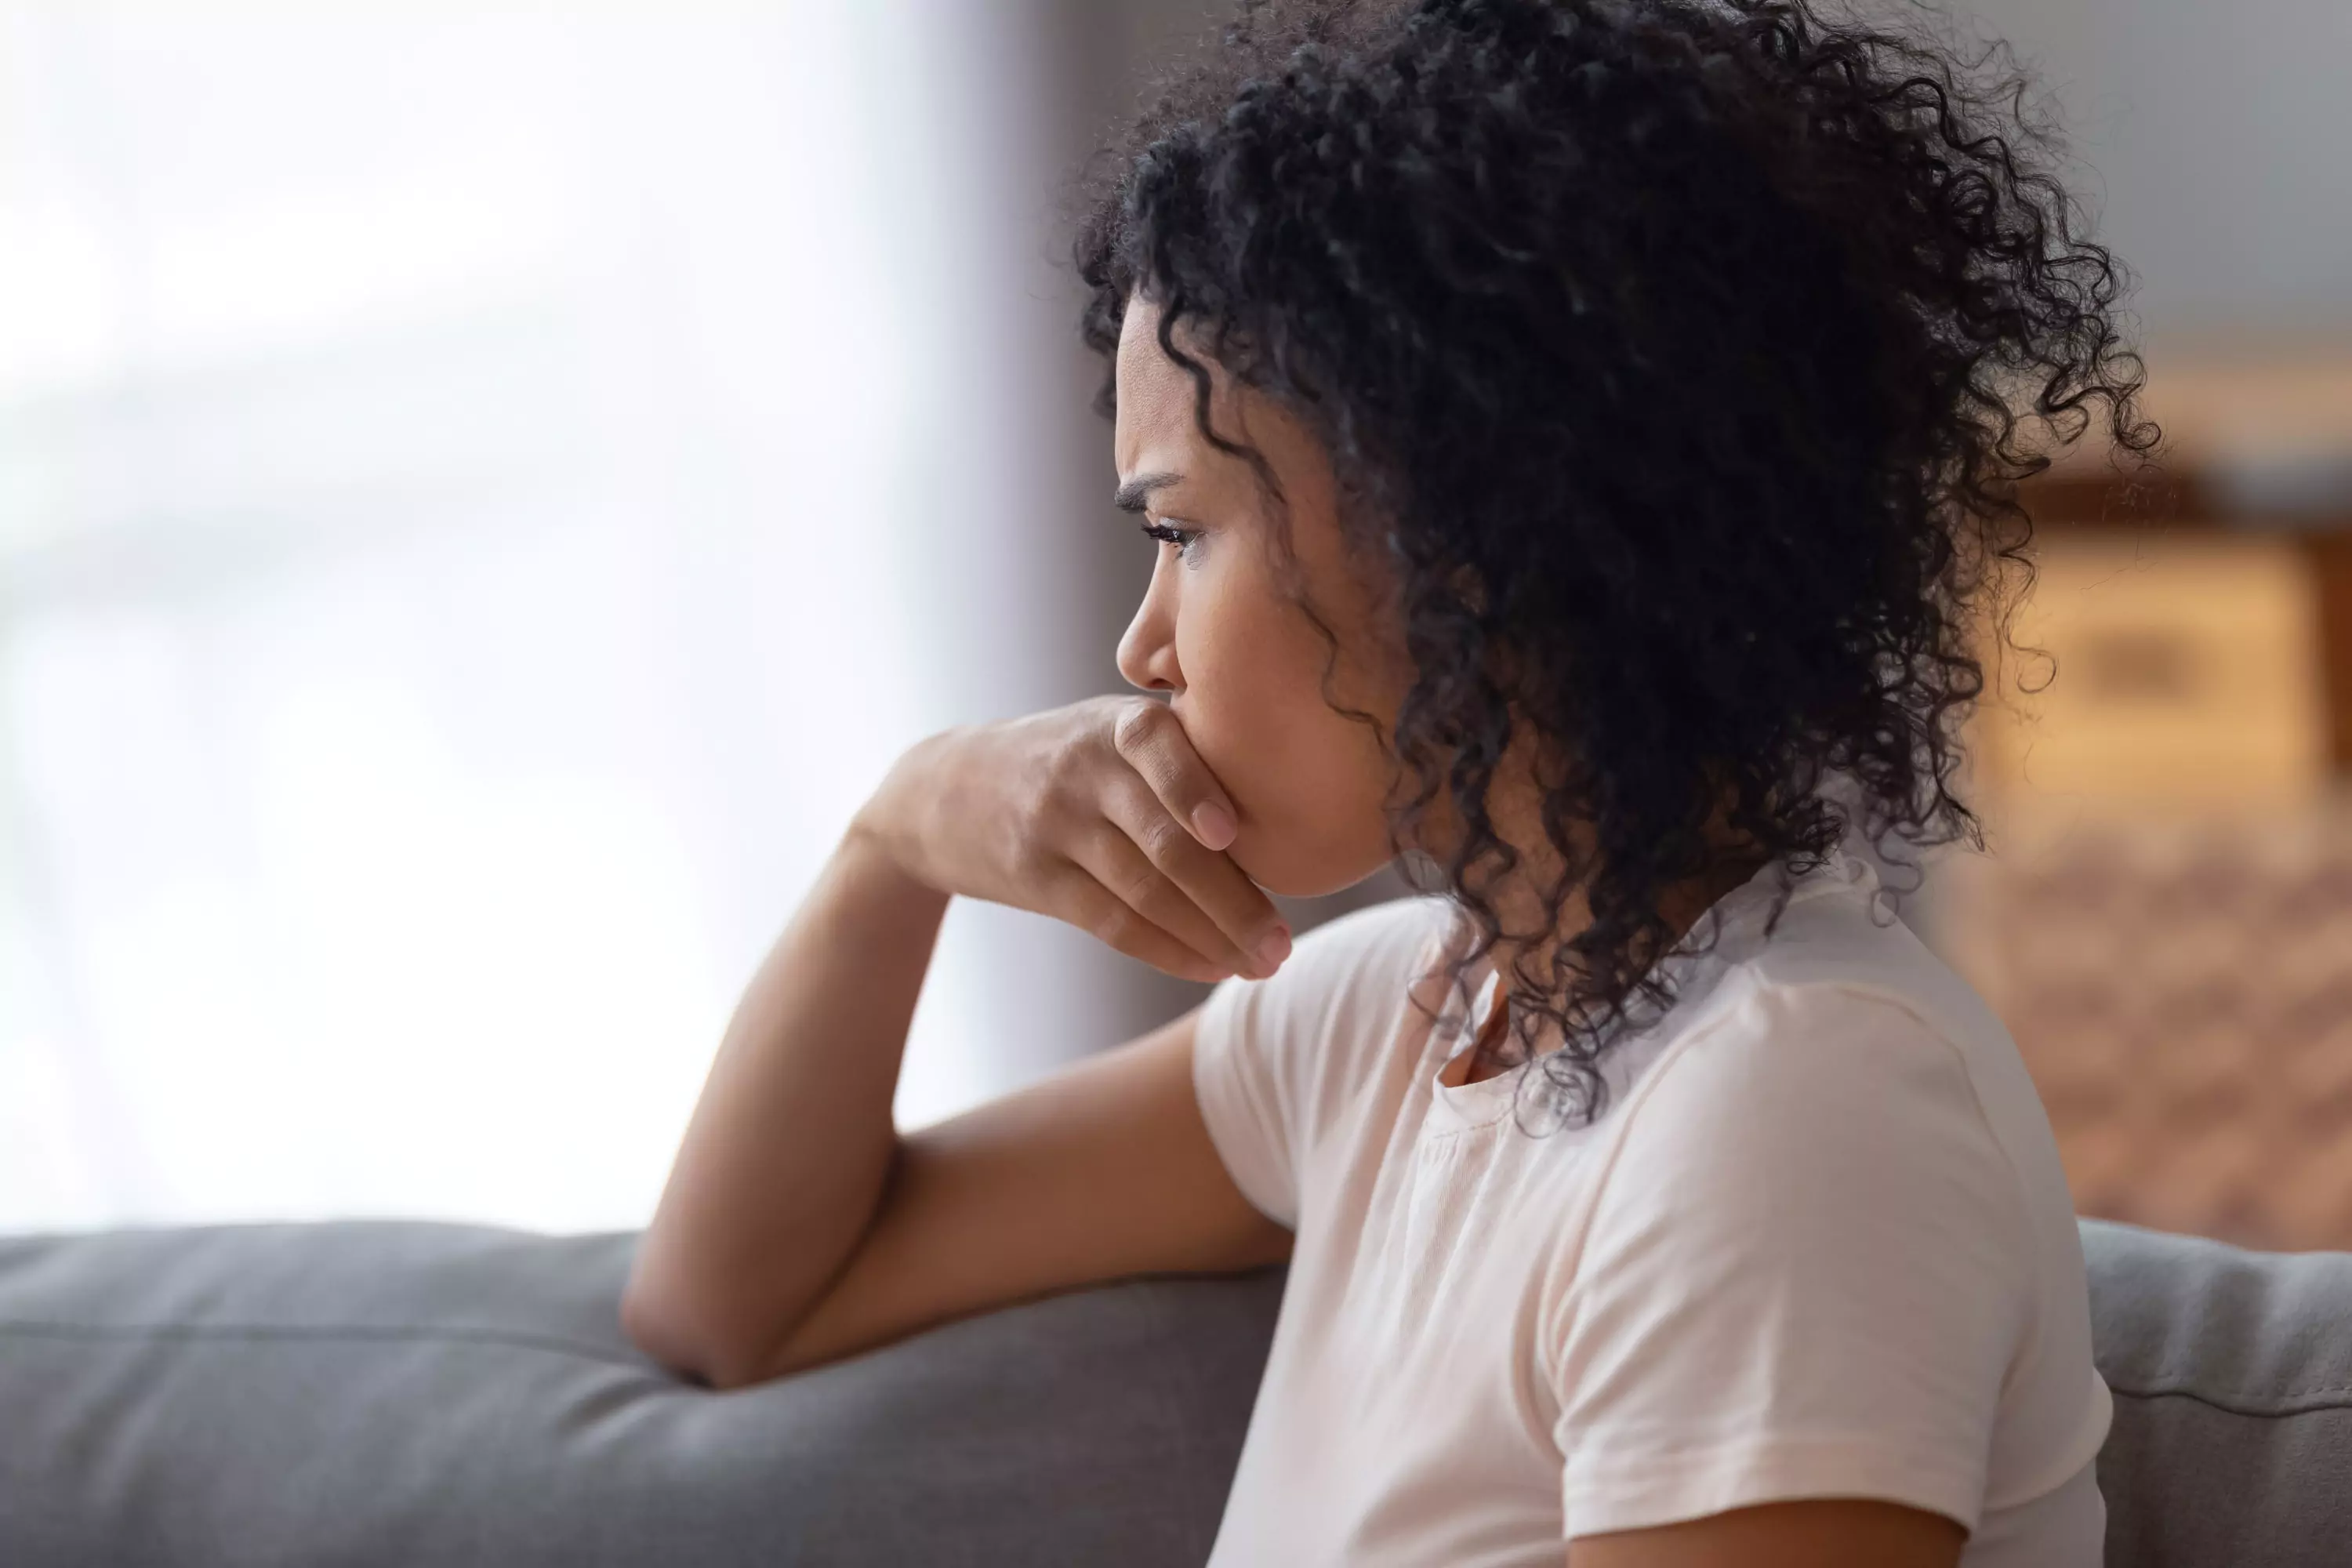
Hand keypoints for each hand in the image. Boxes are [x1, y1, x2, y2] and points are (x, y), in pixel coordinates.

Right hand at [855, 696, 1292, 982]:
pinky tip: (1212, 968)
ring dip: (1212, 937)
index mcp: (1113, 724)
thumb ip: (1182, 747)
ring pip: (1144, 893)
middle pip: (1163, 842)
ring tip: (1265, 964)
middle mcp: (1082, 773)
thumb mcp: (1107, 725)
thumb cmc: (1066, 757)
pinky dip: (1170, 951)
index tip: (1235, 833)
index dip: (1194, 790)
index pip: (1157, 747)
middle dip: (1234, 900)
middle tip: (1285, 943)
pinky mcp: (1038, 880)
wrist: (942, 791)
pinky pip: (1114, 924)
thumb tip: (1294, 791)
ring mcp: (1055, 829)